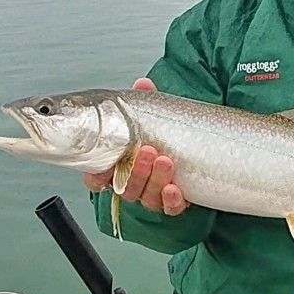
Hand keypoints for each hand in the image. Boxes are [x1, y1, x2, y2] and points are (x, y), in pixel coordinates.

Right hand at [82, 79, 188, 215]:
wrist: (198, 146)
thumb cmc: (165, 133)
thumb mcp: (155, 115)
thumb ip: (145, 102)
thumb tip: (143, 84)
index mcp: (120, 164)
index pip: (98, 178)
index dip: (95, 177)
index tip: (100, 170)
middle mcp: (133, 182)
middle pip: (124, 186)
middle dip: (135, 171)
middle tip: (148, 150)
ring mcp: (152, 194)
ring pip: (146, 196)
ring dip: (154, 180)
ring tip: (165, 160)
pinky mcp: (174, 202)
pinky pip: (170, 208)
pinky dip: (171, 201)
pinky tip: (175, 189)